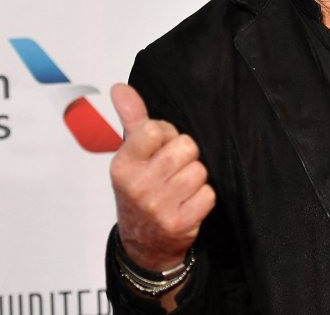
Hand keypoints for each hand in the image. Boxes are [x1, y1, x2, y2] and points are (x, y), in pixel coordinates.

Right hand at [109, 83, 215, 270]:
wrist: (144, 241)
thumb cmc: (140, 190)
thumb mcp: (131, 155)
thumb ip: (131, 118)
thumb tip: (121, 88)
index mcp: (123, 164)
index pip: (154, 128)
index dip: (166, 135)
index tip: (160, 147)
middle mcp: (138, 186)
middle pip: (186, 147)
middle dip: (185, 156)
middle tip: (173, 170)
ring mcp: (158, 206)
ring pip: (199, 170)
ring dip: (195, 178)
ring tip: (180, 187)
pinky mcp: (179, 223)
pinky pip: (208, 194)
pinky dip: (203, 198)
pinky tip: (188, 203)